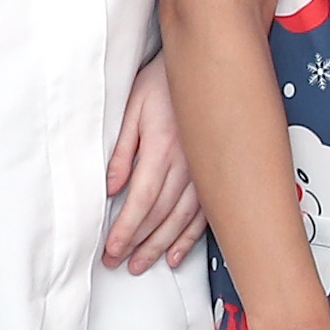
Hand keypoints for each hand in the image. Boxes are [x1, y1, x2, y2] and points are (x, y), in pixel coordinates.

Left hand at [101, 57, 207, 273]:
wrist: (207, 65)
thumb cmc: (166, 82)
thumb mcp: (133, 107)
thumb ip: (122, 149)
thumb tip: (111, 187)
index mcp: (164, 148)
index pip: (141, 199)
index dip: (126, 229)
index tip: (111, 249)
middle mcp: (188, 165)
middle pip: (161, 215)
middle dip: (139, 243)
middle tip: (120, 264)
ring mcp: (207, 171)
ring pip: (183, 219)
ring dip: (162, 245)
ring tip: (143, 263)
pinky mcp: (217, 172)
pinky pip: (206, 212)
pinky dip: (191, 236)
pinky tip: (177, 252)